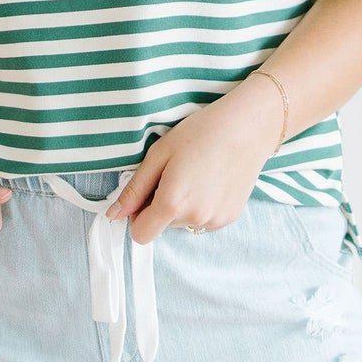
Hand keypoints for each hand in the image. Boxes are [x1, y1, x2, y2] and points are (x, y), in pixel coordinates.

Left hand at [104, 77, 283, 243]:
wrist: (248, 127)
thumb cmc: (201, 132)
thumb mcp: (159, 154)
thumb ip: (135, 189)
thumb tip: (113, 214)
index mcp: (172, 203)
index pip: (140, 234)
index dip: (137, 216)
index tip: (146, 194)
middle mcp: (194, 218)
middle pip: (162, 225)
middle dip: (162, 205)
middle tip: (175, 172)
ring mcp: (215, 221)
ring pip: (183, 223)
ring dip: (182, 206)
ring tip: (196, 174)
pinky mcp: (230, 218)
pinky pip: (203, 220)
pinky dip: (201, 205)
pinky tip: (211, 180)